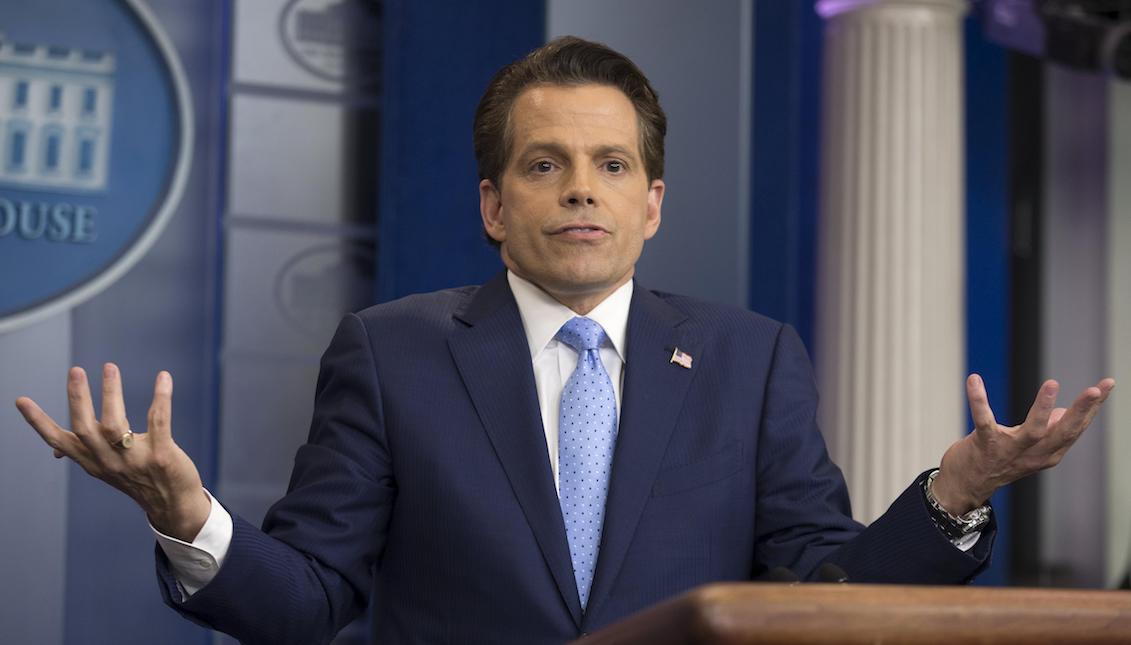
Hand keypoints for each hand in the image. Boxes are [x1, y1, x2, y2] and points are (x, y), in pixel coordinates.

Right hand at [14, 363, 209, 540]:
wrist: (173, 505)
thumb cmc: (138, 479)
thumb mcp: (105, 470)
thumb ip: (85, 454)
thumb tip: (55, 452)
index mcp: (91, 461)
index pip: (59, 441)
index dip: (38, 422)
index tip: (21, 400)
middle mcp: (108, 461)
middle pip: (85, 429)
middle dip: (78, 399)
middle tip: (75, 370)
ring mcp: (134, 460)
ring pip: (116, 426)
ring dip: (111, 394)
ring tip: (109, 367)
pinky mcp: (162, 456)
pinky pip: (159, 422)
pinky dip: (160, 398)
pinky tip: (163, 377)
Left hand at [932, 373, 1114, 514]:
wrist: (966, 487)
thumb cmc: (998, 462)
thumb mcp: (1029, 449)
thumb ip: (1047, 432)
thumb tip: (1062, 413)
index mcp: (1048, 453)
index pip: (1076, 427)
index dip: (1092, 408)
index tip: (1108, 384)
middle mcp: (1033, 454)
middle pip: (1064, 432)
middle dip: (1082, 411)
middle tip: (1096, 390)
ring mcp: (1009, 450)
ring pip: (1033, 431)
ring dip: (1043, 408)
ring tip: (1052, 384)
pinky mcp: (984, 444)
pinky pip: (983, 420)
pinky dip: (978, 399)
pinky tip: (974, 379)